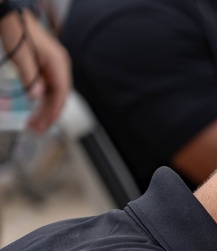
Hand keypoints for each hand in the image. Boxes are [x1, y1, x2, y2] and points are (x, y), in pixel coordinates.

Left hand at [1, 8, 70, 132]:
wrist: (12, 14)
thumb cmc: (17, 29)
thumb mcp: (20, 55)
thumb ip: (30, 77)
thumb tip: (36, 97)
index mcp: (59, 63)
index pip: (61, 93)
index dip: (53, 111)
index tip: (45, 124)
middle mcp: (60, 67)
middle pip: (59, 96)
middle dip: (49, 114)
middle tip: (37, 129)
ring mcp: (54, 67)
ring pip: (54, 94)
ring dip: (45, 109)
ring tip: (35, 123)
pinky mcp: (47, 68)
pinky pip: (48, 88)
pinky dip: (42, 100)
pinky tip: (35, 108)